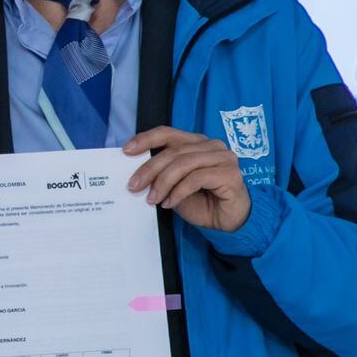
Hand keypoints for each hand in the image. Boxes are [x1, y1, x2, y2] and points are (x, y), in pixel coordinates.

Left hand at [124, 127, 250, 232]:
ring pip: (184, 164)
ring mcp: (223, 158)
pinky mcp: (229, 173)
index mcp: (197, 142)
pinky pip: (196, 178)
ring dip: (163, 183)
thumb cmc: (202, 202)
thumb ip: (162, 174)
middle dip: (150, 169)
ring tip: (152, 199)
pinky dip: (178, 192)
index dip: (146, 139)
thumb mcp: (175, 186)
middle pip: (174, 151)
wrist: (229, 222)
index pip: (168, 133)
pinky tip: (169, 203)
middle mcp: (211, 145)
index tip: (126, 150)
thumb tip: (135, 173)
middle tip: (134, 186)